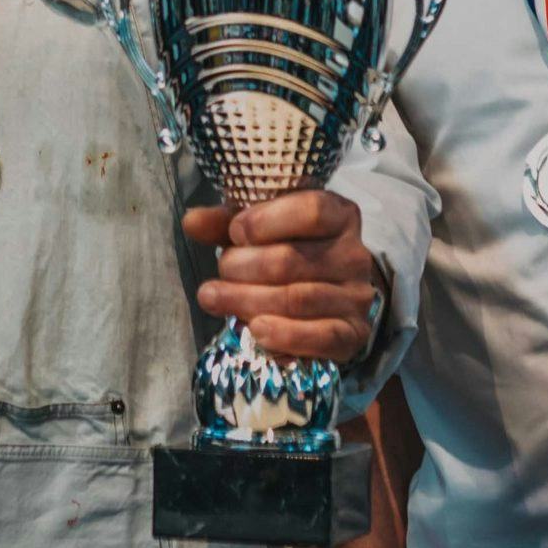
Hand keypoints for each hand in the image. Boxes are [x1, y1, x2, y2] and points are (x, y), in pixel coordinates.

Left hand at [182, 188, 383, 361]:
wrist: (329, 299)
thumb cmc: (287, 251)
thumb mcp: (259, 230)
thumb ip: (226, 223)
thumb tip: (191, 221)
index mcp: (339, 215)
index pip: (312, 210)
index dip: (267, 221)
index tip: (234, 233)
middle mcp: (355, 254)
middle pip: (292, 259)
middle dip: (243, 266)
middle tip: (219, 271)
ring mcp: (357, 296)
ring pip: (298, 298)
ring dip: (247, 300)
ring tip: (214, 298)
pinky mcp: (353, 334)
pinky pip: (320, 337)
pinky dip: (284, 335)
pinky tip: (255, 329)